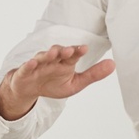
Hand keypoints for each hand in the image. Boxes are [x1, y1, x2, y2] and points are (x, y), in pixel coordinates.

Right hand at [0, 44, 115, 120]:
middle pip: (57, 53)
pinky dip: (28, 65)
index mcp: (64, 63)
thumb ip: (93, 74)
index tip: (84, 49)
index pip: (72, 55)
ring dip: (47, 54)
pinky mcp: (24, 72)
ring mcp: (37, 65)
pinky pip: (26, 68)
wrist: (29, 89)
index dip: (77, 51)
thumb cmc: (53, 83)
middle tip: (70, 50)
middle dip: (63, 50)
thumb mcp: (75, 83)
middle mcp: (51, 61)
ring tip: (53, 53)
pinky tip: (32, 63)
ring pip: (42, 57)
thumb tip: (113, 64)